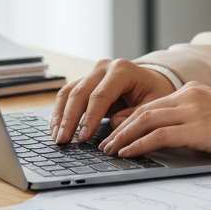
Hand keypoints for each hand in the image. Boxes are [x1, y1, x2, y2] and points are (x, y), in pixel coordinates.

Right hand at [50, 59, 175, 143]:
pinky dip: (60, 112)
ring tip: (57, 137)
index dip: (90, 118)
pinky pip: (67, 95)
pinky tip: (56, 128)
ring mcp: (92, 73)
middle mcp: (104, 68)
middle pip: (80, 92)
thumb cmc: (153, 93)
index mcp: (122, 70)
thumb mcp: (154, 104)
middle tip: (63, 141)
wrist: (151, 81)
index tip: (84, 138)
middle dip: (70, 119)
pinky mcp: (85, 81)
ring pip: (69, 92)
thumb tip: (114, 123)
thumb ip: (136, 114)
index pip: (101, 95)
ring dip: (60, 116)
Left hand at [99, 81, 210, 160]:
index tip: (114, 132)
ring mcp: (193, 110)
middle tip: (104, 143)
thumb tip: (167, 137)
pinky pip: (158, 135)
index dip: (129, 119)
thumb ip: (191, 121)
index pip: (152, 105)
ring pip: (146, 121)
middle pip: (144, 111)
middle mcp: (189, 96)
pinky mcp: (197, 128)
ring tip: (109, 150)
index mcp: (193, 92)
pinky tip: (128, 153)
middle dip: (120, 128)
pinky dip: (138, 144)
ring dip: (123, 136)